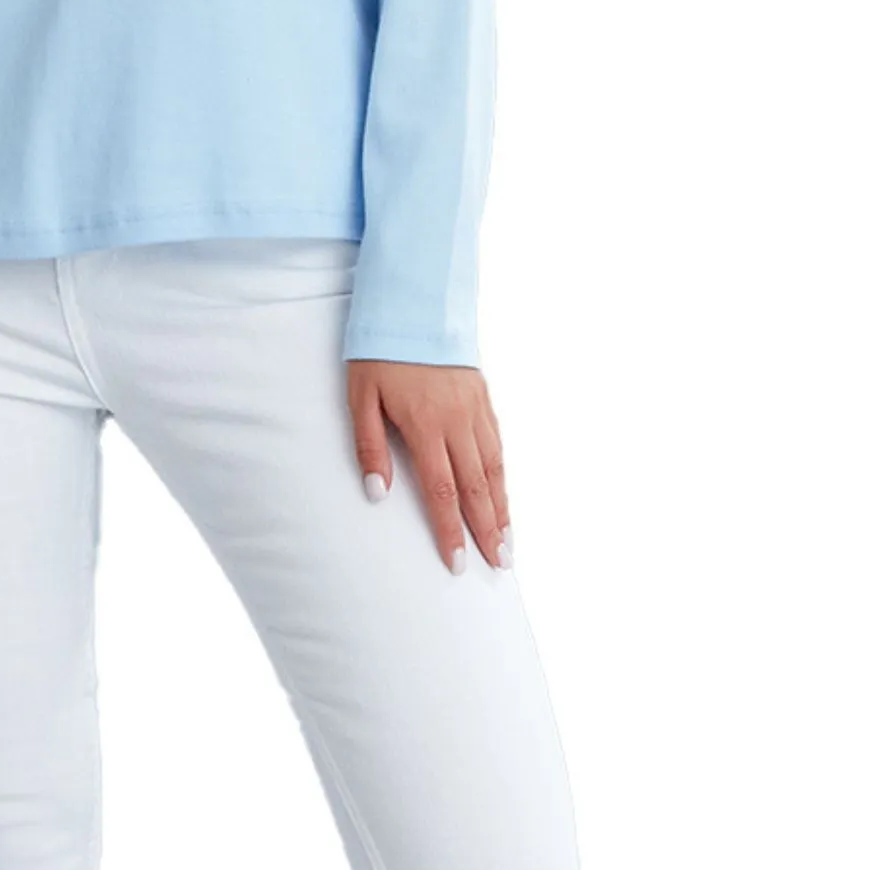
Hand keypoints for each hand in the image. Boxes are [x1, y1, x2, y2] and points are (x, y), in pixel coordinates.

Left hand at [349, 360, 511, 574]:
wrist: (415, 304)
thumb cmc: (380, 352)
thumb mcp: (361, 398)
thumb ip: (370, 447)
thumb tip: (377, 493)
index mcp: (426, 426)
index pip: (442, 491)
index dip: (450, 531)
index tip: (458, 563)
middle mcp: (458, 423)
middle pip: (476, 488)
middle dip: (487, 531)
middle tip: (499, 565)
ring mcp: (475, 411)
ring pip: (494, 469)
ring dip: (502, 509)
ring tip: (508, 542)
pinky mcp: (483, 399)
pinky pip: (498, 445)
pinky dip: (503, 476)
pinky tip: (504, 494)